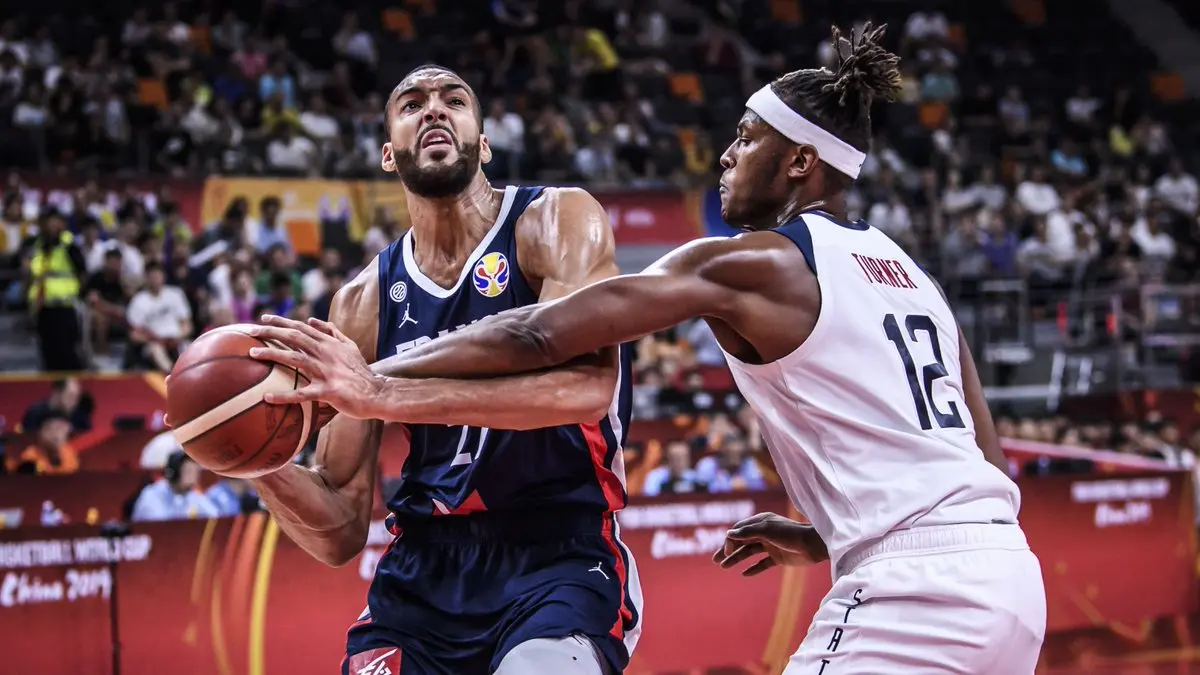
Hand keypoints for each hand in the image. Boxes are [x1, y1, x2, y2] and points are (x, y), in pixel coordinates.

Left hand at [245, 315, 382, 419]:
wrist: (376, 392)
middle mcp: (326, 353)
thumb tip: (313, 320)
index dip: (282, 321)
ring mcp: (327, 372)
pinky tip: (267, 397)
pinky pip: (302, 393)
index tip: (263, 319)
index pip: (302, 327)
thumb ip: (332, 332)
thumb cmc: (360, 371)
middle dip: (271, 332)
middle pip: (294, 337)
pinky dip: (284, 395)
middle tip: (250, 331)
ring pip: (295, 359)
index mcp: (330, 343)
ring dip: (272, 354)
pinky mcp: (328, 391)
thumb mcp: (350, 346)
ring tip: (252, 353)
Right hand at [712, 512, 827, 576]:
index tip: (727, 552)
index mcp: (760, 522)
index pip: (739, 530)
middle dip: (728, 550)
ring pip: (749, 553)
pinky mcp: (778, 558)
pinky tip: (744, 574)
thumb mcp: (766, 530)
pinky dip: (753, 568)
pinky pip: (762, 563)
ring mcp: (771, 545)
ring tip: (724, 567)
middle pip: (742, 542)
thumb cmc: (790, 534)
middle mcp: (764, 533)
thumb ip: (747, 532)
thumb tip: (728, 534)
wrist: (813, 545)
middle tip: (716, 560)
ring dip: (737, 559)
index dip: (730, 540)